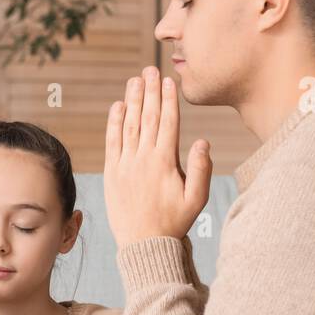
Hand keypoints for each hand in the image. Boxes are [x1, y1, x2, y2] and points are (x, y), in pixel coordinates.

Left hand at [104, 66, 211, 247]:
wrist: (143, 244)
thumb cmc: (174, 222)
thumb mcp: (196, 199)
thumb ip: (201, 170)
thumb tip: (203, 141)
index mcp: (165, 163)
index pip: (168, 123)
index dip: (168, 100)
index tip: (169, 81)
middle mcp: (143, 159)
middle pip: (147, 117)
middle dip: (150, 91)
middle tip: (150, 69)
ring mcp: (125, 165)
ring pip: (128, 125)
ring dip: (131, 100)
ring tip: (135, 80)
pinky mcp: (111, 173)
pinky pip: (112, 142)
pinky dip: (114, 123)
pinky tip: (118, 106)